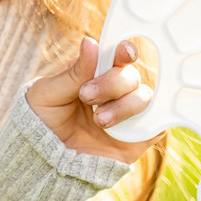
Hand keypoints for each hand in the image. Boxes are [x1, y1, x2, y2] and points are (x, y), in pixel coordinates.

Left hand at [25, 36, 157, 163]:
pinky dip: (151, 123)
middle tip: (86, 96)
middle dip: (111, 84)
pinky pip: (157, 125)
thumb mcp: (49, 93)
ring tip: (98, 121)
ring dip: (123, 107)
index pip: (117, 54)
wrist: (44, 158)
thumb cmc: (43, 119)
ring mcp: (127, 112)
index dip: (125, 50)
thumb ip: (74, 72)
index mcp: (94, 72)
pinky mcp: (136, 136)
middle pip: (130, 75)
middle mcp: (115, 89)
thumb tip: (90, 42)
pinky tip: (127, 128)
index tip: (123, 53)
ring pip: (144, 97)